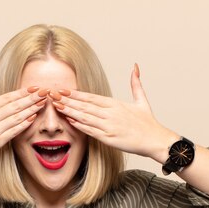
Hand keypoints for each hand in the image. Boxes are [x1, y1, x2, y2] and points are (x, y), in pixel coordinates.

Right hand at [0, 80, 48, 165]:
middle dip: (32, 98)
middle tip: (45, 92)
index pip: (7, 97)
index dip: (22, 92)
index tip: (34, 87)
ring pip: (17, 117)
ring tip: (43, 103)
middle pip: (15, 105)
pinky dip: (23, 125)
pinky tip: (32, 118)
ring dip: (31, 109)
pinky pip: (13, 132)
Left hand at [49, 64, 178, 162]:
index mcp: (115, 104)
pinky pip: (90, 131)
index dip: (75, 94)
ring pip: (85, 117)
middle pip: (84, 105)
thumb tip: (135, 66)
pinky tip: (69, 121)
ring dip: (70, 111)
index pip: (91, 97)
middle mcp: (110, 113)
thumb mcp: (142, 100)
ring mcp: (109, 126)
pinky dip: (79, 125)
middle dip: (67, 100)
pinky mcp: (109, 138)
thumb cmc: (148, 123)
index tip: (63, 90)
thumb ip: (136, 83)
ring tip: (56, 106)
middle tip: (53, 95)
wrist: (155, 140)